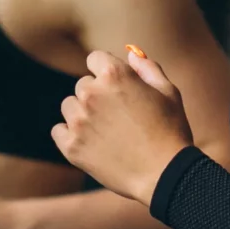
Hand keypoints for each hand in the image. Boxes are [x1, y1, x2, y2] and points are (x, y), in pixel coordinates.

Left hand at [51, 46, 193, 203]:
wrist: (164, 174)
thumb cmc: (171, 131)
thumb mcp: (168, 92)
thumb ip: (147, 68)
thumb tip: (131, 53)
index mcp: (115, 75)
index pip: (95, 58)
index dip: (107, 71)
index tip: (116, 87)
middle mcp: (91, 94)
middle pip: (83, 84)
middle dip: (98, 95)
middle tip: (119, 116)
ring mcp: (78, 121)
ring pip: (69, 106)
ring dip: (82, 114)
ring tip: (106, 131)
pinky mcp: (71, 146)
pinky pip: (59, 131)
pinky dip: (70, 135)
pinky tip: (91, 143)